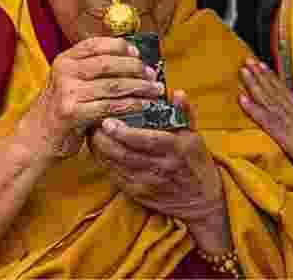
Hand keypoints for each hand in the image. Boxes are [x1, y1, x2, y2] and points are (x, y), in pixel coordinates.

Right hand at [16, 37, 164, 158]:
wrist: (37, 138)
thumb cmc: (61, 110)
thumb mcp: (69, 83)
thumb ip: (90, 70)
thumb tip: (130, 59)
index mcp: (65, 59)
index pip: (96, 44)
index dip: (120, 47)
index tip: (138, 54)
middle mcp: (64, 71)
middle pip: (108, 63)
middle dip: (135, 68)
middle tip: (153, 75)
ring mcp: (67, 91)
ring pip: (113, 85)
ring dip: (139, 88)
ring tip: (156, 91)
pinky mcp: (73, 112)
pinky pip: (110, 106)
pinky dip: (131, 106)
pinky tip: (145, 107)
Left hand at [89, 91, 230, 253]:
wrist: (201, 200)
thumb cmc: (195, 162)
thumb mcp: (195, 136)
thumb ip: (184, 113)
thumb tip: (177, 92)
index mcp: (177, 148)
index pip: (146, 140)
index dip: (124, 132)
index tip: (108, 120)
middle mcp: (162, 167)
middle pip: (125, 154)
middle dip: (105, 140)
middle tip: (93, 124)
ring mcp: (148, 182)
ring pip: (117, 165)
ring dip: (100, 150)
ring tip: (92, 133)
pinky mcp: (138, 193)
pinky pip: (115, 176)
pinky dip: (104, 162)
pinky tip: (98, 150)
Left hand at [238, 59, 292, 169]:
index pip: (284, 91)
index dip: (272, 78)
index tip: (263, 66)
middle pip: (274, 89)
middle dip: (260, 74)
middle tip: (248, 60)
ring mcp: (286, 120)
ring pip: (268, 98)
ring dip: (254, 83)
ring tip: (244, 70)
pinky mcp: (281, 132)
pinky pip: (263, 118)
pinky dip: (252, 108)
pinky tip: (241, 98)